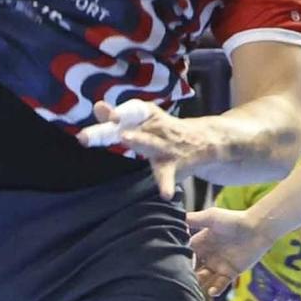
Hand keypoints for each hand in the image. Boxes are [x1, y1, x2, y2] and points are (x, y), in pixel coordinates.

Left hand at [78, 100, 223, 197]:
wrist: (204, 140)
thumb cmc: (164, 131)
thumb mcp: (145, 122)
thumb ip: (119, 117)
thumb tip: (96, 106)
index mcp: (148, 117)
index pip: (132, 112)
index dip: (120, 112)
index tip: (106, 113)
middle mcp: (156, 129)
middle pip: (135, 127)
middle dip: (120, 127)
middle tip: (111, 120)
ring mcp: (165, 147)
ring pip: (150, 143)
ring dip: (140, 140)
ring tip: (126, 138)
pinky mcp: (173, 165)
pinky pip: (168, 176)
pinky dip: (166, 184)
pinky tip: (165, 194)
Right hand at [183, 204, 274, 296]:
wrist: (257, 227)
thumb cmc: (234, 219)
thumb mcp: (211, 216)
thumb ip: (193, 219)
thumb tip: (176, 219)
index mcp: (201, 243)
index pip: (185, 254)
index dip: (179, 260)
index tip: (173, 264)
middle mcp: (208, 256)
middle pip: (193, 270)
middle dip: (188, 275)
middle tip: (184, 278)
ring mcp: (218, 265)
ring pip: (204, 279)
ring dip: (199, 284)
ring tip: (197, 285)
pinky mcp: (230, 273)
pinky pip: (220, 285)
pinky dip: (215, 289)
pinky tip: (212, 290)